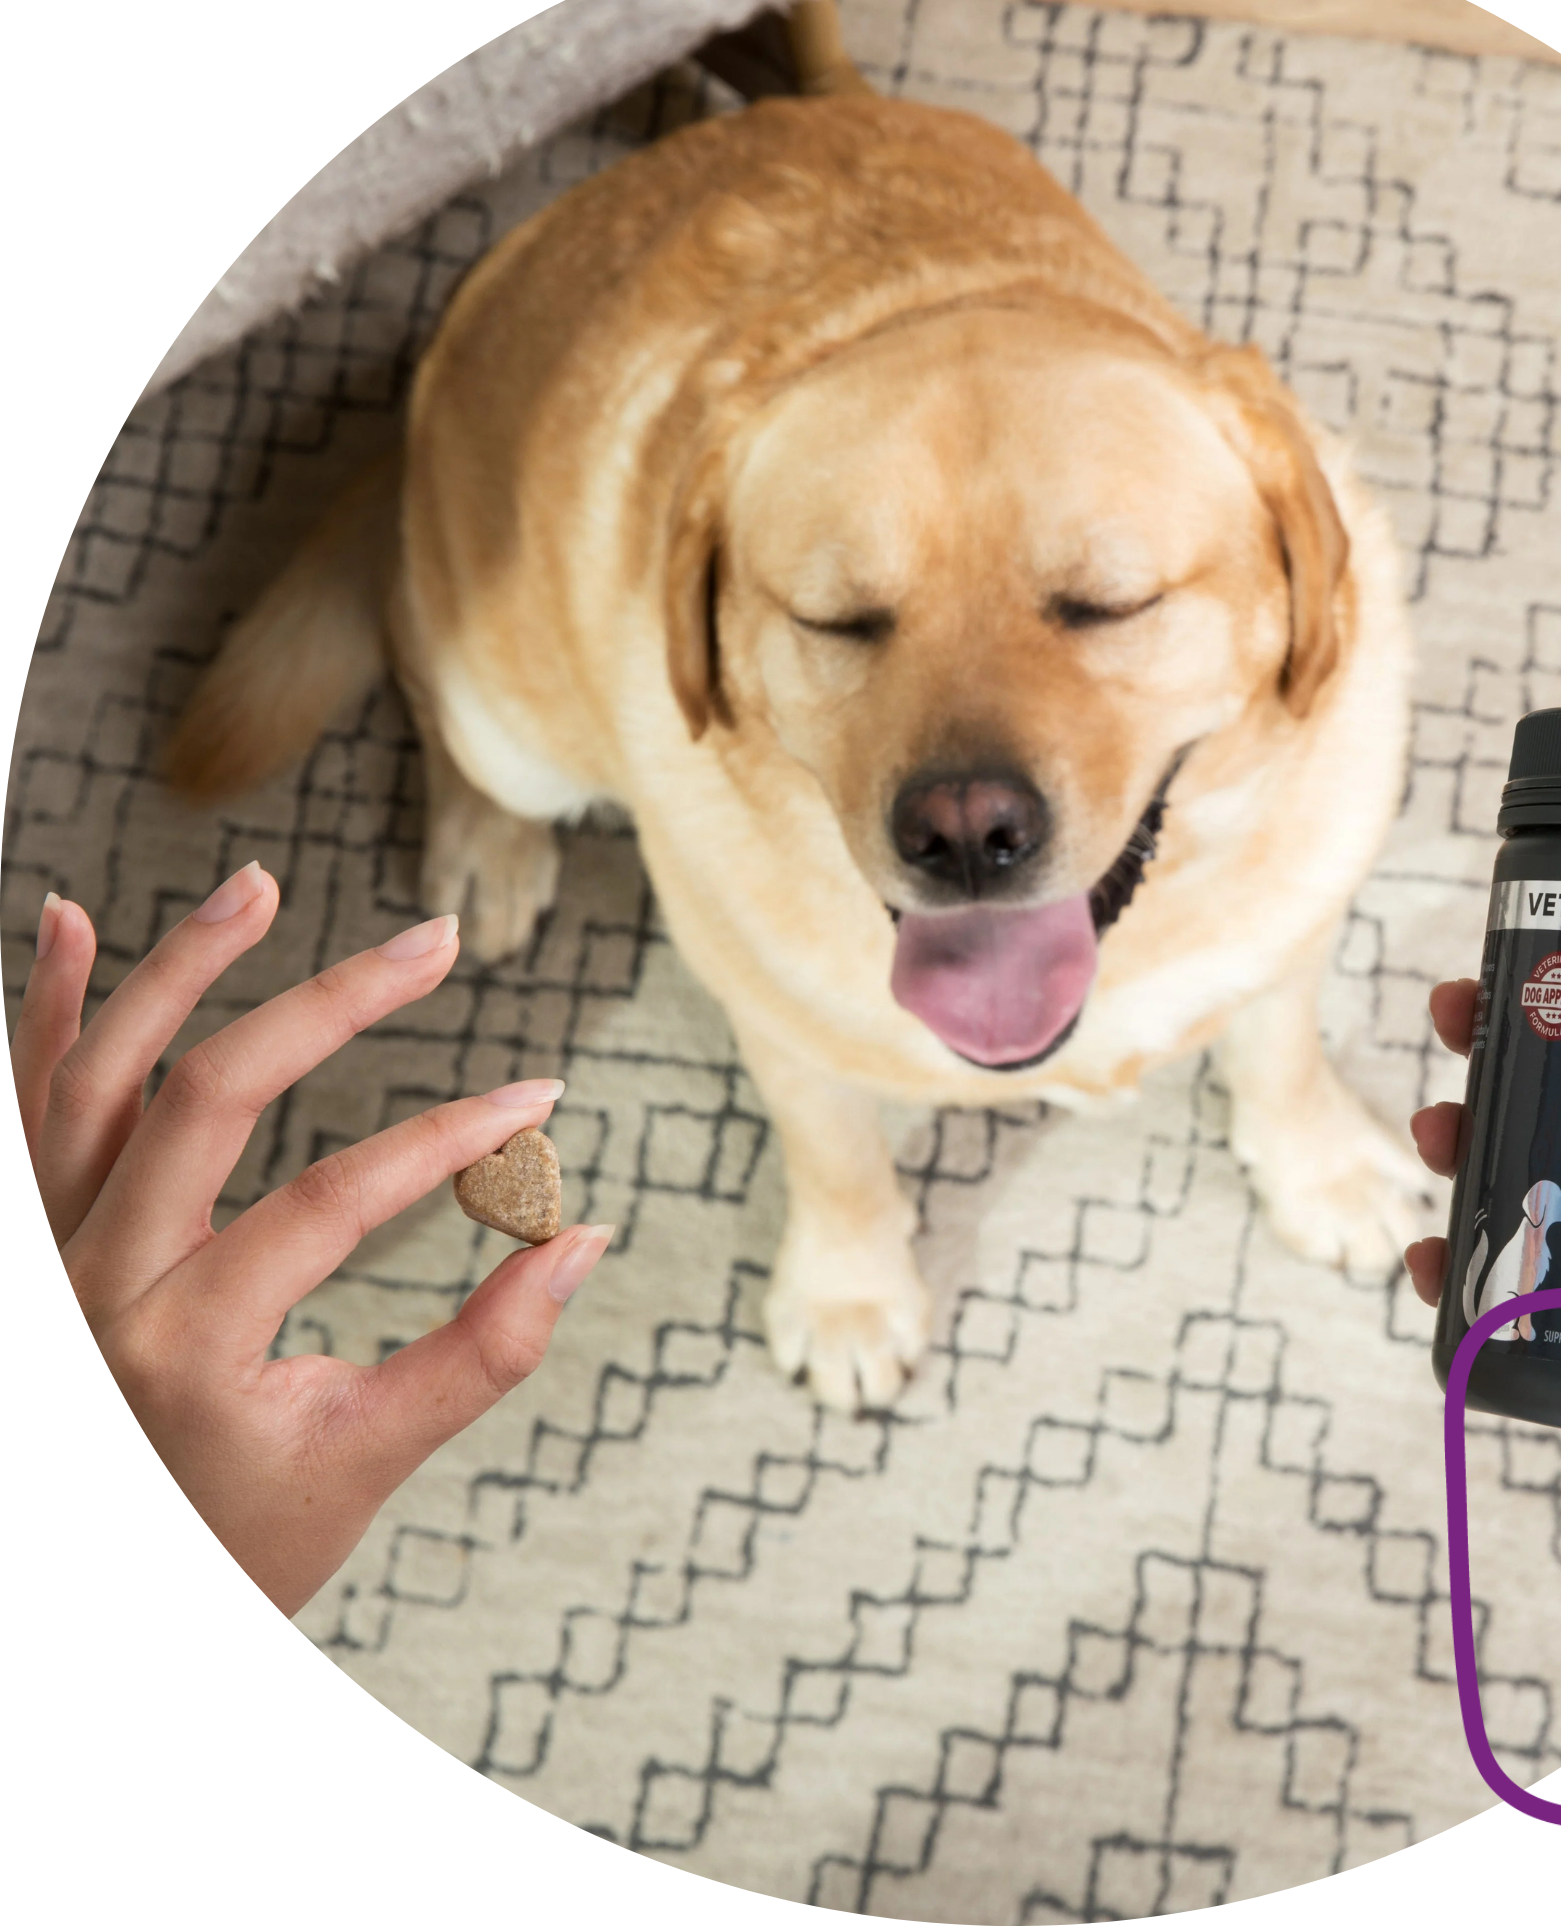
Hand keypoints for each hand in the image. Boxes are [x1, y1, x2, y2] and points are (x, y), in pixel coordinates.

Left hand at [12, 865, 611, 1616]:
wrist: (103, 1595)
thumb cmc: (234, 1545)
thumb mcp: (365, 1465)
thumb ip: (481, 1355)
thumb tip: (584, 1240)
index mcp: (186, 1347)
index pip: (335, 1201)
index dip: (450, 1139)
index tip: (541, 1103)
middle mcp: (92, 1286)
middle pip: (208, 1093)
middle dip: (336, 1003)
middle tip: (436, 942)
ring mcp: (43, 1255)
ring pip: (96, 1077)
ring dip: (177, 967)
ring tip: (260, 884)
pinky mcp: (27, 1240)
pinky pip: (25, 1108)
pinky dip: (47, 1012)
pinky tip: (73, 918)